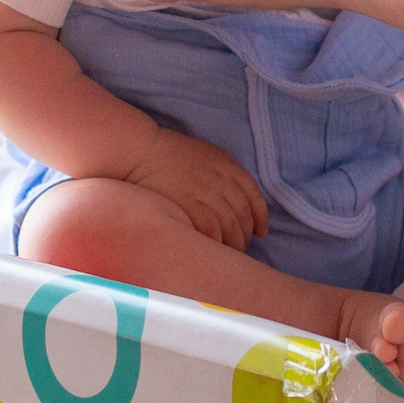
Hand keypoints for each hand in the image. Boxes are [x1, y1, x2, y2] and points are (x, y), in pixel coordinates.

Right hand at [125, 126, 270, 249]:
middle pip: (243, 214)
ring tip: (229, 252)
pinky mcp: (187, 203)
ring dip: (234, 242)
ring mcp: (204, 191)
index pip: (254, 195)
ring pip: (230, 225)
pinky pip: (210, 229)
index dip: (260, 217)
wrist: (142, 151)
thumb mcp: (207, 154)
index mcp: (227, 165)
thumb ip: (225, 173)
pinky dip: (216, 242)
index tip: (261, 232)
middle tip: (242, 246)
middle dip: (246, 234)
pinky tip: (213, 248)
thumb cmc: (172, 154)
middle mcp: (220, 178)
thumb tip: (238, 200)